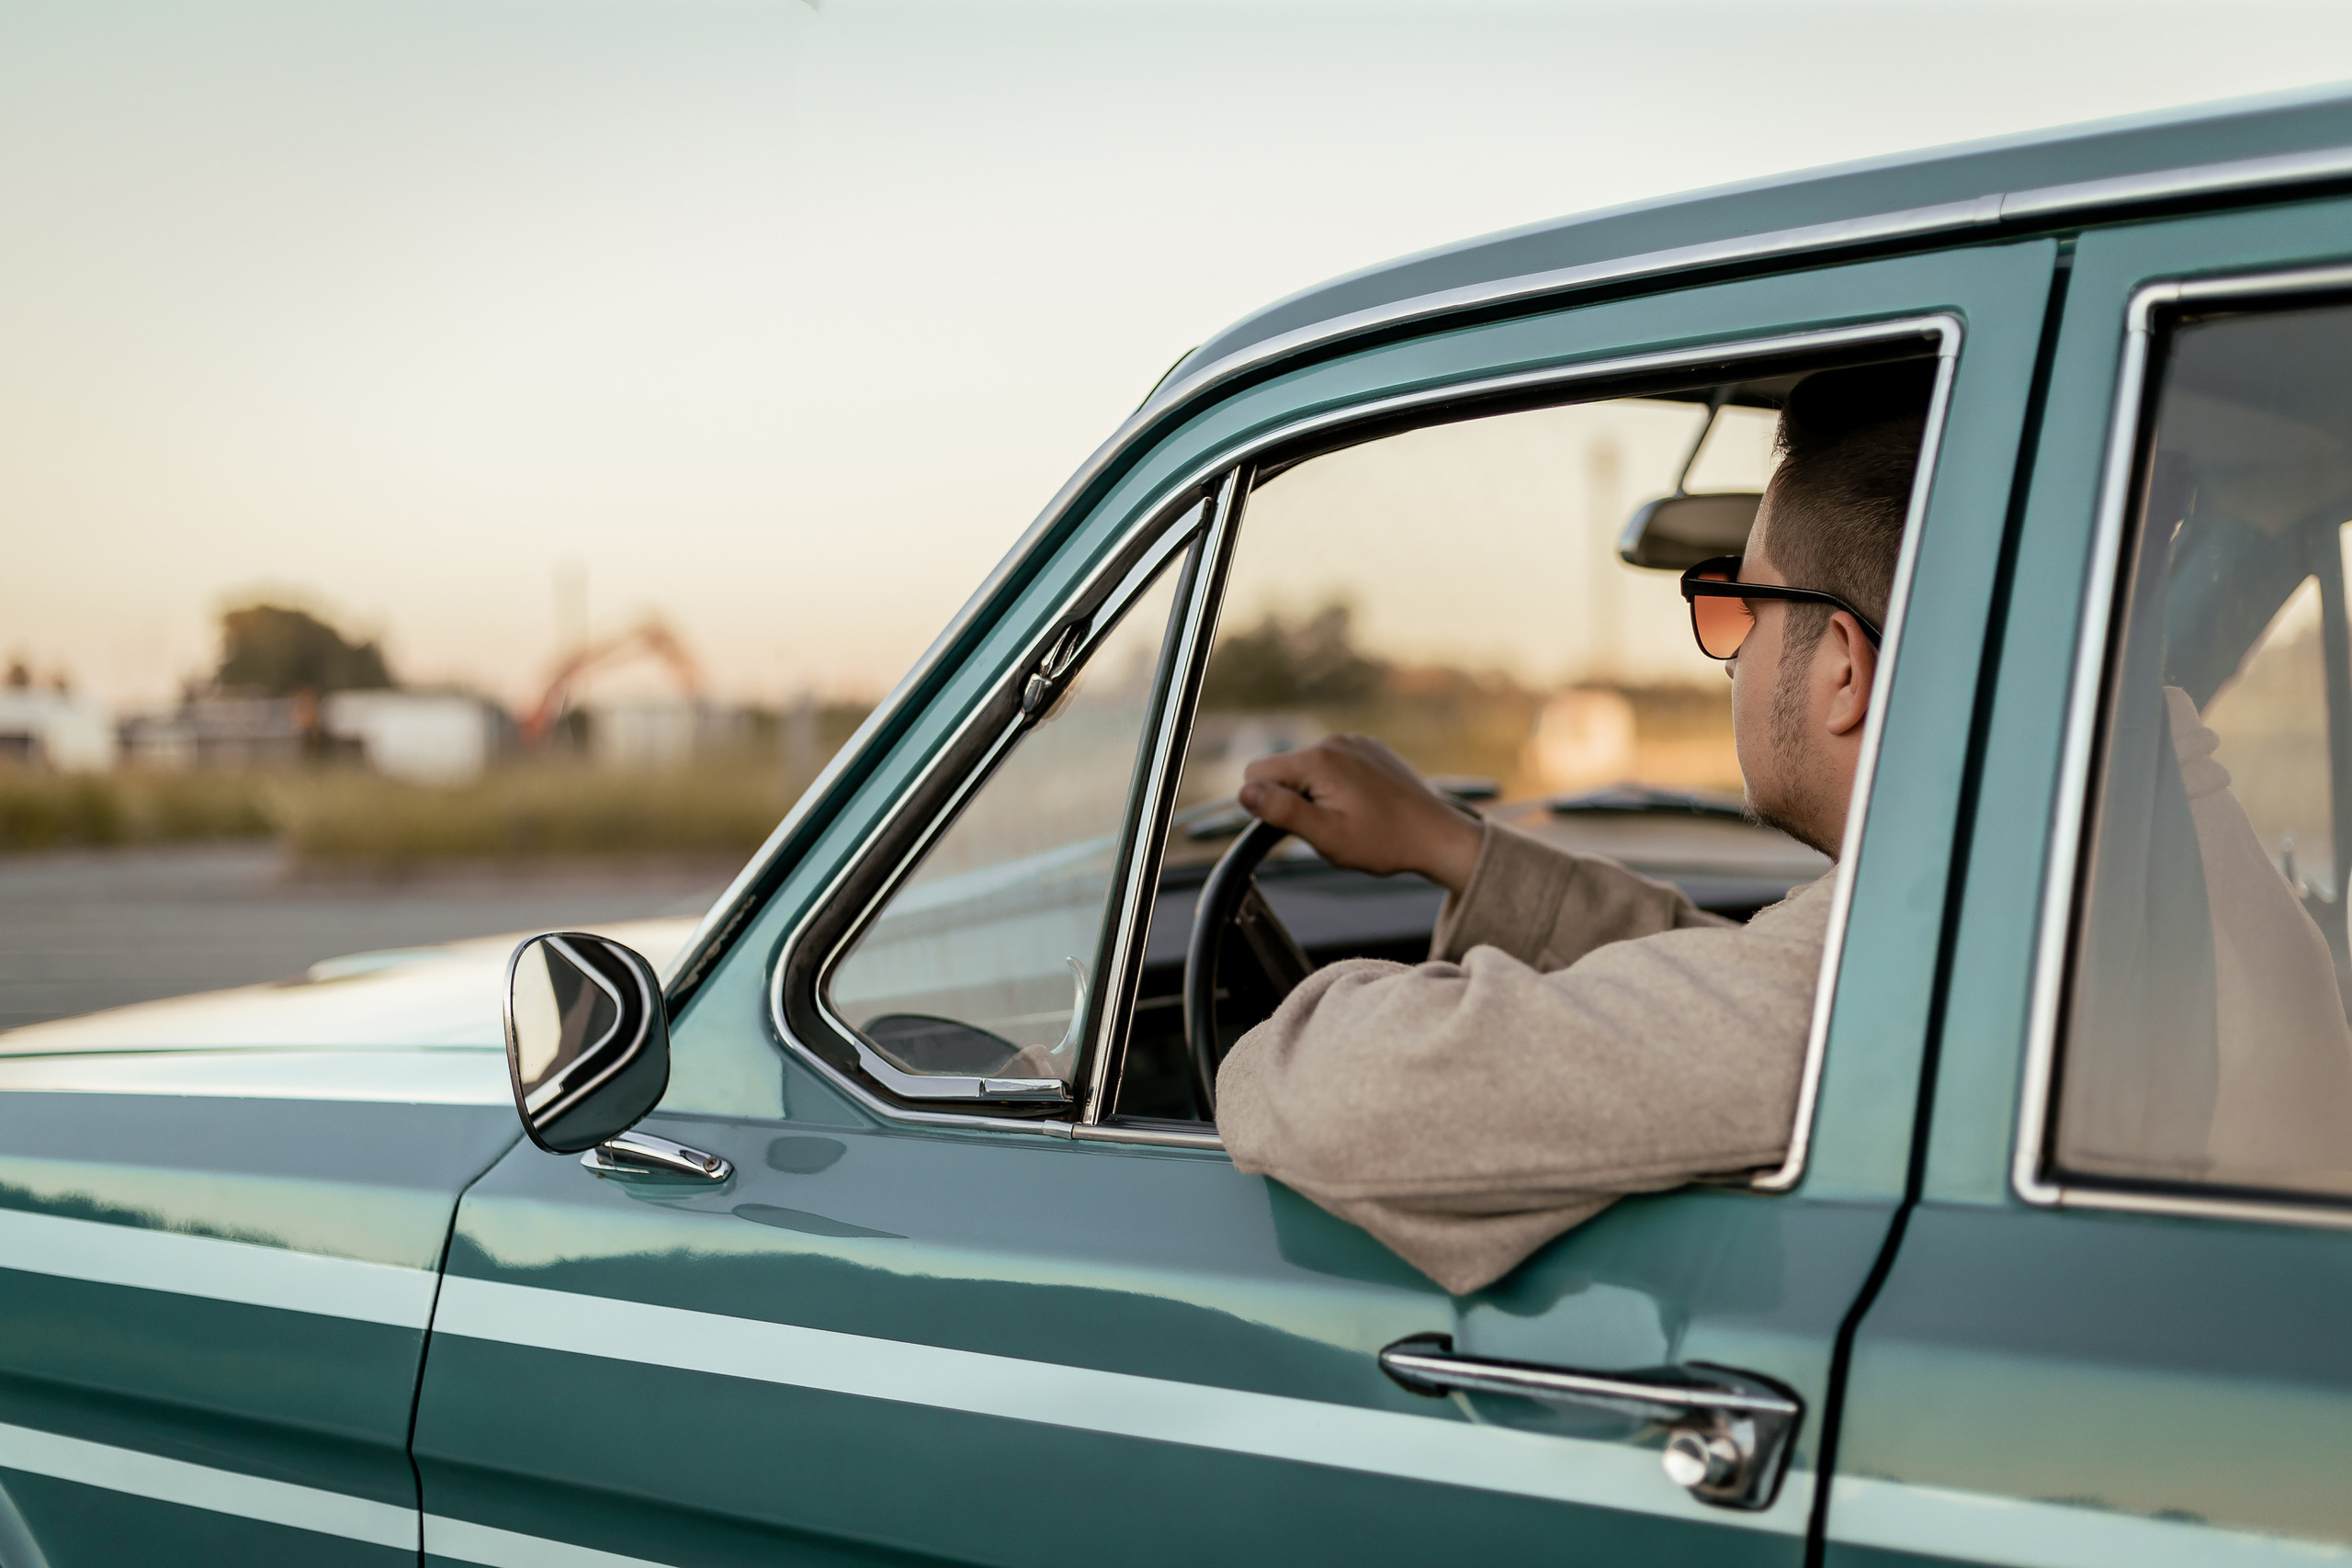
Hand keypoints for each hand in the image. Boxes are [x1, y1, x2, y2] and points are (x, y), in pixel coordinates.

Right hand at [1237, 734, 1482, 894]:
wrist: (1437, 835)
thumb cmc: (1384, 841)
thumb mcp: (1327, 836)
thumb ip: (1283, 811)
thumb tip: (1245, 792)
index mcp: (1319, 760)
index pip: (1256, 771)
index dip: (1267, 803)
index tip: (1299, 823)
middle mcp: (1334, 741)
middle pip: (1283, 768)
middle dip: (1294, 797)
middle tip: (1328, 825)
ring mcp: (1354, 741)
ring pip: (1308, 767)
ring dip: (1316, 792)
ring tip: (1350, 817)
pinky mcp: (1369, 748)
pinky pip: (1334, 763)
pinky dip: (1338, 784)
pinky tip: (1363, 805)